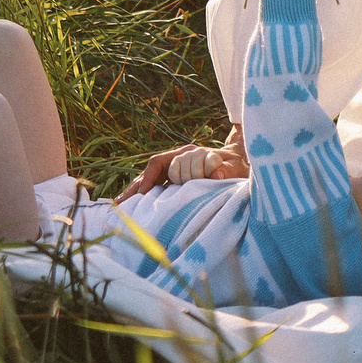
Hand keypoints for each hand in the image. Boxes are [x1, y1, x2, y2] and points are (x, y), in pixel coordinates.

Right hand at [119, 138, 248, 198]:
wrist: (242, 163)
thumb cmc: (237, 164)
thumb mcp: (235, 166)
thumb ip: (227, 170)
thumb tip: (217, 175)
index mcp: (187, 153)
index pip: (161, 163)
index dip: (150, 177)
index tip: (143, 193)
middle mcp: (178, 160)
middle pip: (150, 172)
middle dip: (135, 188)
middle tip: (119, 204)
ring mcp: (177, 171)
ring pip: (150, 181)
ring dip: (136, 193)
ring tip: (120, 207)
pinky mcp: (178, 183)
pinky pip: (157, 189)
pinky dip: (146, 197)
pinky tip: (136, 209)